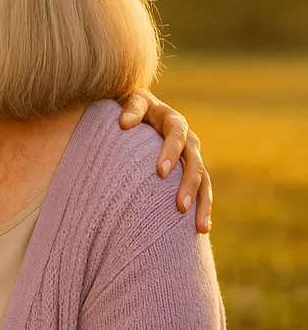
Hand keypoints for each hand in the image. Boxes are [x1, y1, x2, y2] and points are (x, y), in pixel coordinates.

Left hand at [118, 90, 211, 233]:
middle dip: (189, 185)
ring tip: (199, 227)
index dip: (171, 152)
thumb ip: (131, 109)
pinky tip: (201, 229)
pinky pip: (203, 190)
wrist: (145, 112)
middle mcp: (189, 140)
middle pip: (195, 163)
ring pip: (204, 181)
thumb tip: (124, 123)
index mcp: (174, 121)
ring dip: (203, 204)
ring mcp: (193, 157)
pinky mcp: (191, 171)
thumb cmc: (134, 107)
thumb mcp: (133, 100)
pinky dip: (203, 208)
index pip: (177, 135)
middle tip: (179, 207)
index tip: (160, 172)